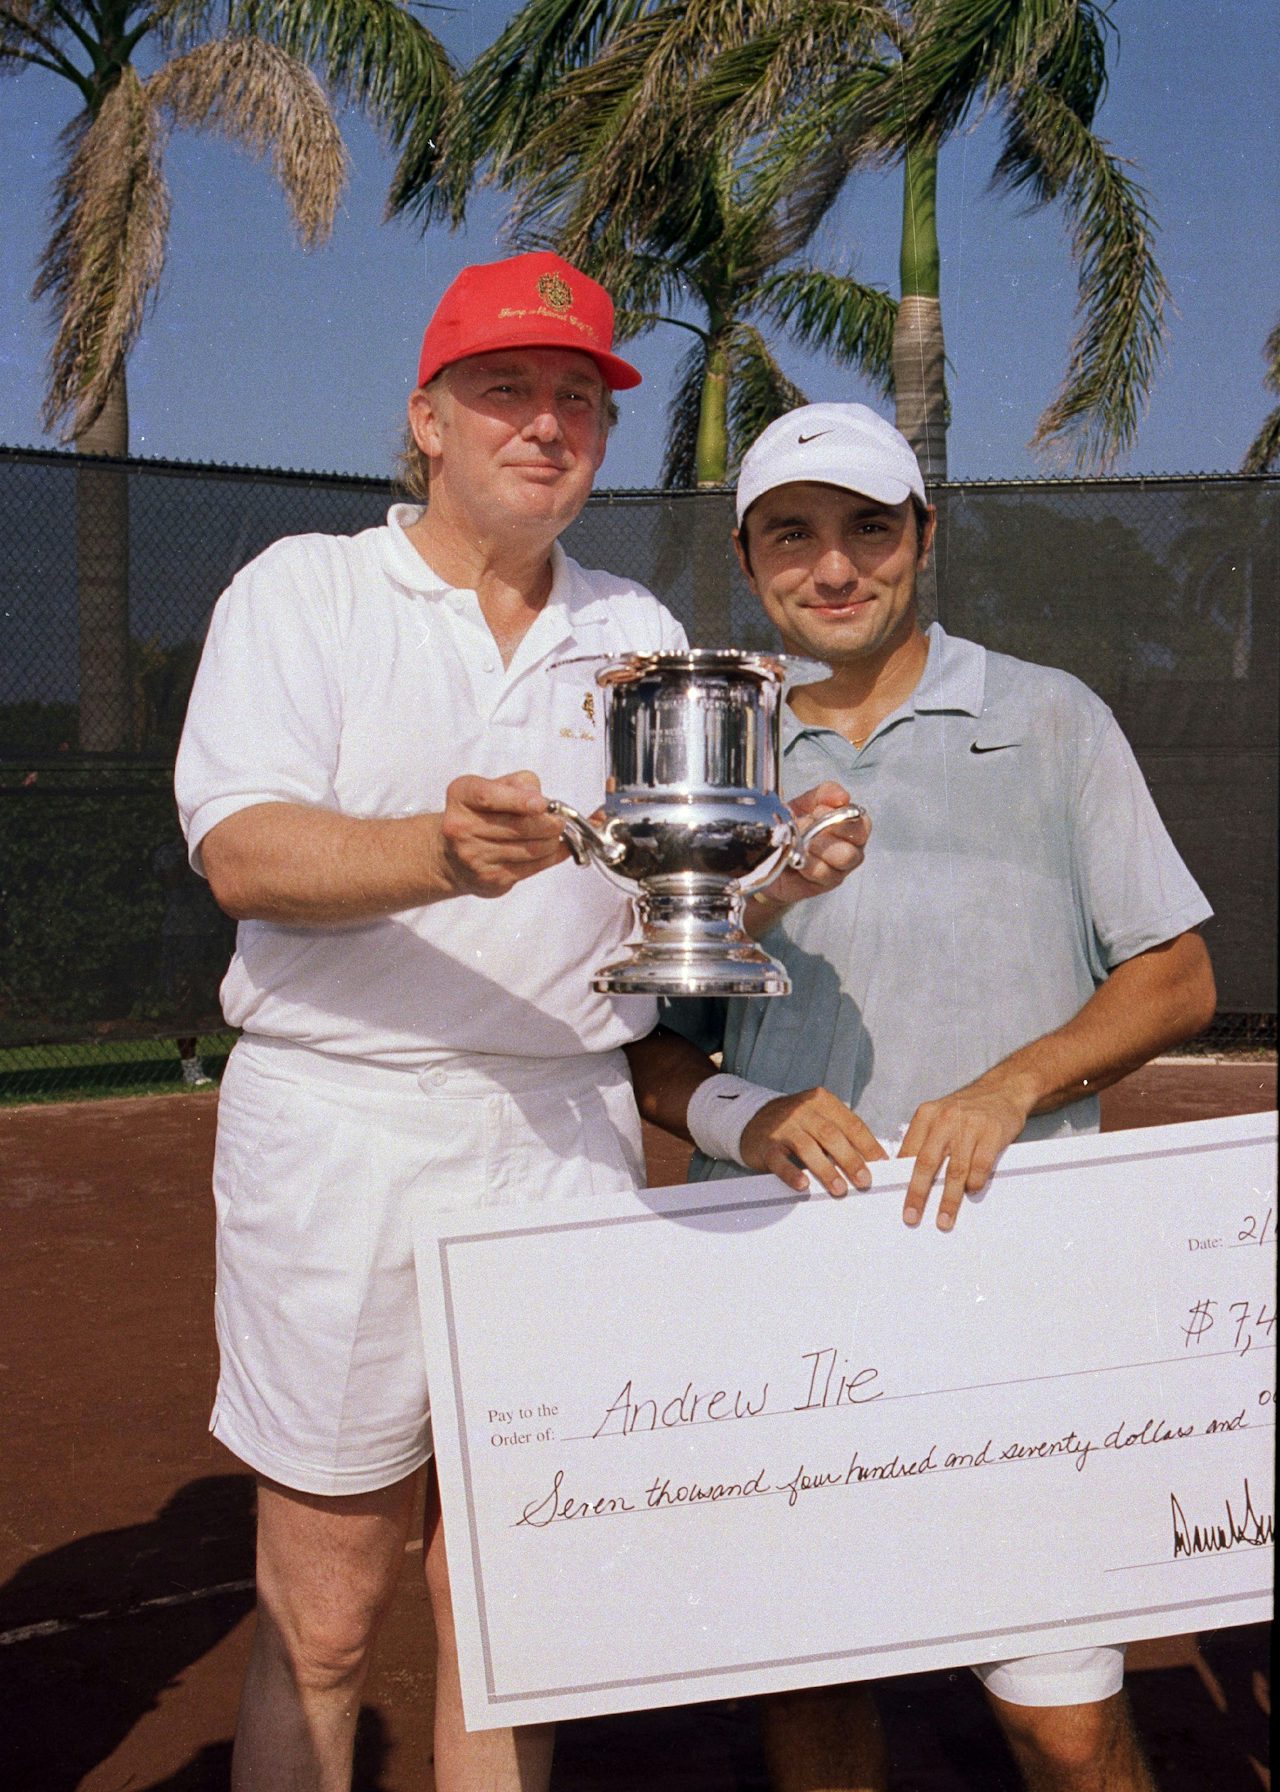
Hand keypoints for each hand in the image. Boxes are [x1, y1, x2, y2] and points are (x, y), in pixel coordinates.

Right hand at [438, 771, 568, 897]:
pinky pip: (531, 867)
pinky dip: (551, 857)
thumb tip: (545, 803)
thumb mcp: (494, 787)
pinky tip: (557, 849)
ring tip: (556, 835)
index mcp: (462, 796)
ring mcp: (474, 856)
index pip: (489, 797)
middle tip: (560, 821)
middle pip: (517, 826)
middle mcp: (461, 827)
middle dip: (548, 824)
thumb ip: (520, 785)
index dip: (519, 800)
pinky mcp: (490, 879)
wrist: (454, 857)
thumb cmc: (483, 814)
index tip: (542, 804)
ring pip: (530, 849)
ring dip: (552, 842)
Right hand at [740, 1086, 887, 1196]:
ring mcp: (783, 1126)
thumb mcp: (819, 1118)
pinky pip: (780, 1160)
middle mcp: (803, 1110)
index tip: (882, 1165)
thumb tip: (871, 1161)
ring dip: (827, 1170)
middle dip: (851, 1159)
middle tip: (864, 1180)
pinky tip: (803, 1185)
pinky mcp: (766, 1144)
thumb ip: (841, 1133)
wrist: (752, 1119)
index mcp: (822, 1102)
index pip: (852, 1124)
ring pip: (808, 1148)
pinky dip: (792, 1173)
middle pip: (832, 1135)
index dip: (869, 1146)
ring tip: (840, 1189)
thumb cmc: (795, 1123)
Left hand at [763, 781, 869, 909]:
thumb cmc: (793, 828)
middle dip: (826, 832)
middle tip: (805, 827)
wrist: (770, 855)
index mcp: (851, 827)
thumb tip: (842, 796)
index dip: (841, 816)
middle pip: (855, 842)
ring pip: (843, 857)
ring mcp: (840, 870)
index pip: (862, 822)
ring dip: (817, 847)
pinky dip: (808, 863)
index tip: (818, 811)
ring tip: (800, 843)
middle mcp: (852, 849)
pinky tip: (796, 859)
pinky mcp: (825, 884)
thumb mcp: (806, 804)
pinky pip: (823, 872)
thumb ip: (824, 794)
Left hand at [897, 1075, 1035, 1230]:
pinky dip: (974, 1183)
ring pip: (955, 1170)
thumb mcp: (940, 1117)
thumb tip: (907, 1177)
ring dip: (949, 1200)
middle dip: (918, 1194)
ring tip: (944, 1219)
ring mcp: (970, 1125)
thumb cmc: (967, 1111)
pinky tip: (971, 1191)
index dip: (901, 1178)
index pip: (909, 1152)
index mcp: (927, 1115)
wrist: (1004, 1090)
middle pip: (927, 1163)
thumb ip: (925, 1141)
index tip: (896, 1200)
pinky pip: (980, 1166)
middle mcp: (945, 1118)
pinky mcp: (993, 1132)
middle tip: (911, 1217)